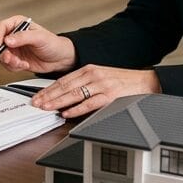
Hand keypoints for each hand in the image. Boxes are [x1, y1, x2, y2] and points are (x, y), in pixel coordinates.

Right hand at [0, 16, 74, 73]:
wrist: (60, 59)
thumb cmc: (53, 44)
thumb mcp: (40, 37)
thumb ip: (23, 37)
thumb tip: (8, 39)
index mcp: (18, 24)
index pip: (0, 27)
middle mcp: (14, 35)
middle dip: (4, 53)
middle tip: (11, 58)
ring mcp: (14, 48)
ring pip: (2, 56)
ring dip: (10, 62)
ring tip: (21, 63)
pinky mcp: (16, 59)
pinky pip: (7, 64)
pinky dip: (14, 67)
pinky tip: (24, 65)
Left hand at [31, 65, 159, 118]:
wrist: (146, 82)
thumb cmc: (123, 82)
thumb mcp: (101, 77)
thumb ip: (85, 84)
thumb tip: (66, 97)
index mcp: (89, 69)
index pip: (63, 80)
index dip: (48, 89)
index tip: (37, 97)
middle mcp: (93, 75)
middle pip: (64, 87)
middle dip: (48, 96)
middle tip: (35, 104)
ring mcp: (101, 86)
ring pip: (73, 94)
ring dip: (57, 102)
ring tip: (46, 108)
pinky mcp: (110, 96)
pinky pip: (89, 103)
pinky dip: (76, 109)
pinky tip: (67, 113)